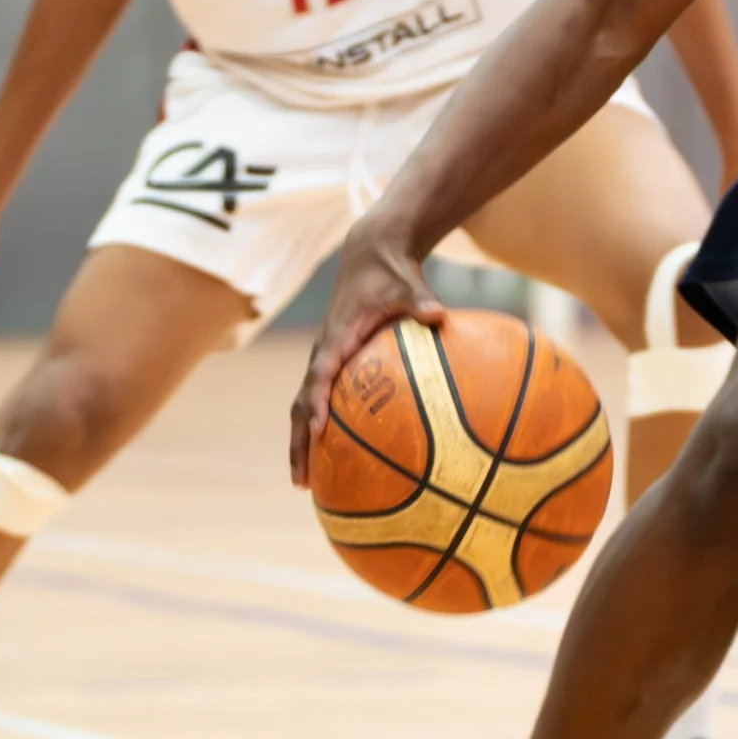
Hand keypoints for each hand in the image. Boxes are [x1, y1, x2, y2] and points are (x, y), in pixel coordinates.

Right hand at [289, 228, 442, 486]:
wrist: (369, 254)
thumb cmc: (390, 272)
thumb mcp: (407, 283)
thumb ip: (421, 301)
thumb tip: (439, 315)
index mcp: (335, 338)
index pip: (319, 376)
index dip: (315, 404)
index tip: (318, 432)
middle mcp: (323, 354)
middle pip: (300, 406)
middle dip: (298, 444)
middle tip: (301, 482)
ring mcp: (325, 362)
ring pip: (304, 409)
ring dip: (303, 445)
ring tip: (307, 484)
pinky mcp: (334, 365)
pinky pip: (322, 403)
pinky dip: (323, 431)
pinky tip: (342, 460)